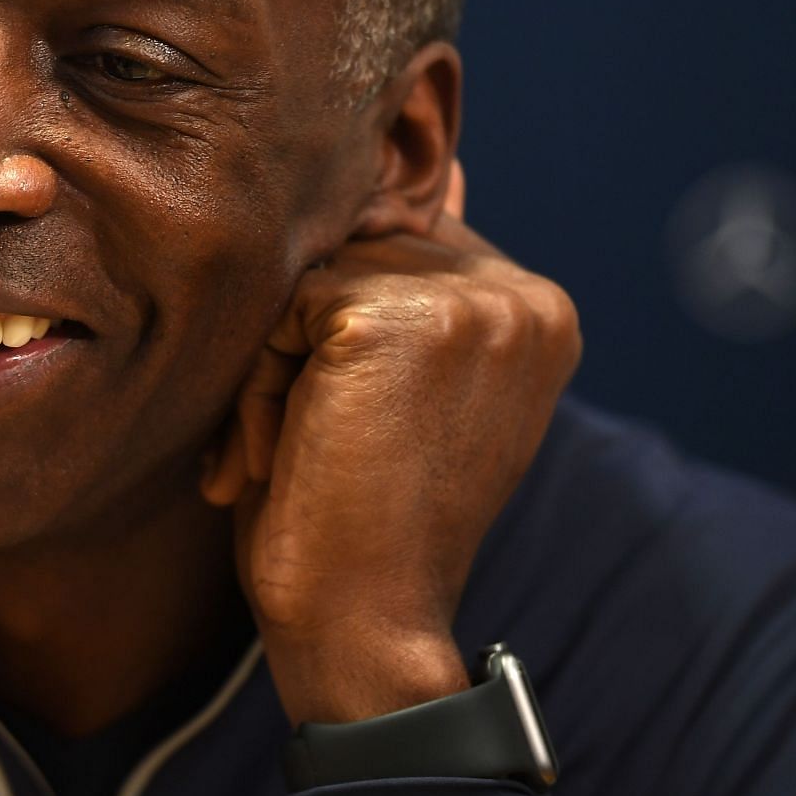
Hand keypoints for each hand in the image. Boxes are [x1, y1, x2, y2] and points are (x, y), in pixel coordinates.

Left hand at [200, 163, 581, 724]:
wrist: (366, 624)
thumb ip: (422, 281)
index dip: (345, 326)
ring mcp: (468, 301)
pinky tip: (279, 455)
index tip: (348, 424)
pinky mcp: (395, 318)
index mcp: (538, 309)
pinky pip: (280, 306)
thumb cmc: (370, 517)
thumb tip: (439, 171)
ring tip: (293, 453)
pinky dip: (257, 383)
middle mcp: (523, 294)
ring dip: (276, 364)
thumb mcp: (405, 387)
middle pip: (356, 249)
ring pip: (313, 275)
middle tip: (306, 446)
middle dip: (306, 342)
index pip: (404, 245)